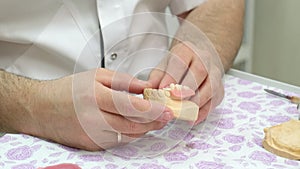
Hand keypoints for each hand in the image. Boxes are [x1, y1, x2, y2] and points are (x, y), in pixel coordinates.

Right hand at [23, 69, 173, 150]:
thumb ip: (124, 81)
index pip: (133, 107)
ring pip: (128, 136)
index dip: (154, 109)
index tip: (166, 108)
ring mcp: (92, 135)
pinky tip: (135, 126)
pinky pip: (118, 142)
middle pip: (134, 125)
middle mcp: (94, 119)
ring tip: (154, 120)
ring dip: (144, 129)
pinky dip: (130, 134)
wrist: (42, 108)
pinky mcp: (91, 145)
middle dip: (154, 122)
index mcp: (96, 97)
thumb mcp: (97, 76)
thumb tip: (146, 87)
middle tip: (166, 116)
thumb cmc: (68, 90)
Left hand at [148, 42, 223, 124]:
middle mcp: (204, 59)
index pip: (181, 61)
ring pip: (211, 87)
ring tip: (182, 112)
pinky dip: (204, 111)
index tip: (163, 89)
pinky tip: (192, 117)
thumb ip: (156, 78)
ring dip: (196, 101)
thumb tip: (148, 90)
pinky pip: (214, 100)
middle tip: (174, 101)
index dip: (172, 76)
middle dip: (186, 89)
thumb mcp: (163, 67)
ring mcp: (215, 73)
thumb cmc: (177, 66)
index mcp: (186, 50)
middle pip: (199, 72)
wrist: (196, 61)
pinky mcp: (220, 88)